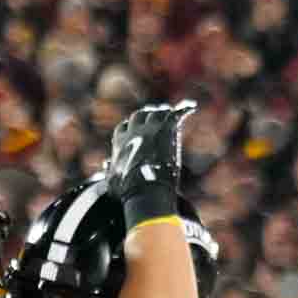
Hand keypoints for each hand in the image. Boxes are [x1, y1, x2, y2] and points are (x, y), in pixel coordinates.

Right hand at [103, 98, 197, 228]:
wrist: (145, 188)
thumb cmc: (128, 189)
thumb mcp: (113, 180)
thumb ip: (109, 170)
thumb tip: (106, 163)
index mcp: (120, 142)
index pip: (124, 128)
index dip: (131, 127)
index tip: (136, 129)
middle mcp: (134, 131)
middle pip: (140, 116)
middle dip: (146, 115)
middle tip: (156, 117)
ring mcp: (150, 128)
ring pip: (157, 112)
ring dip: (164, 112)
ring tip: (171, 113)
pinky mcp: (165, 129)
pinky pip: (176, 114)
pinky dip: (184, 109)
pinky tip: (191, 108)